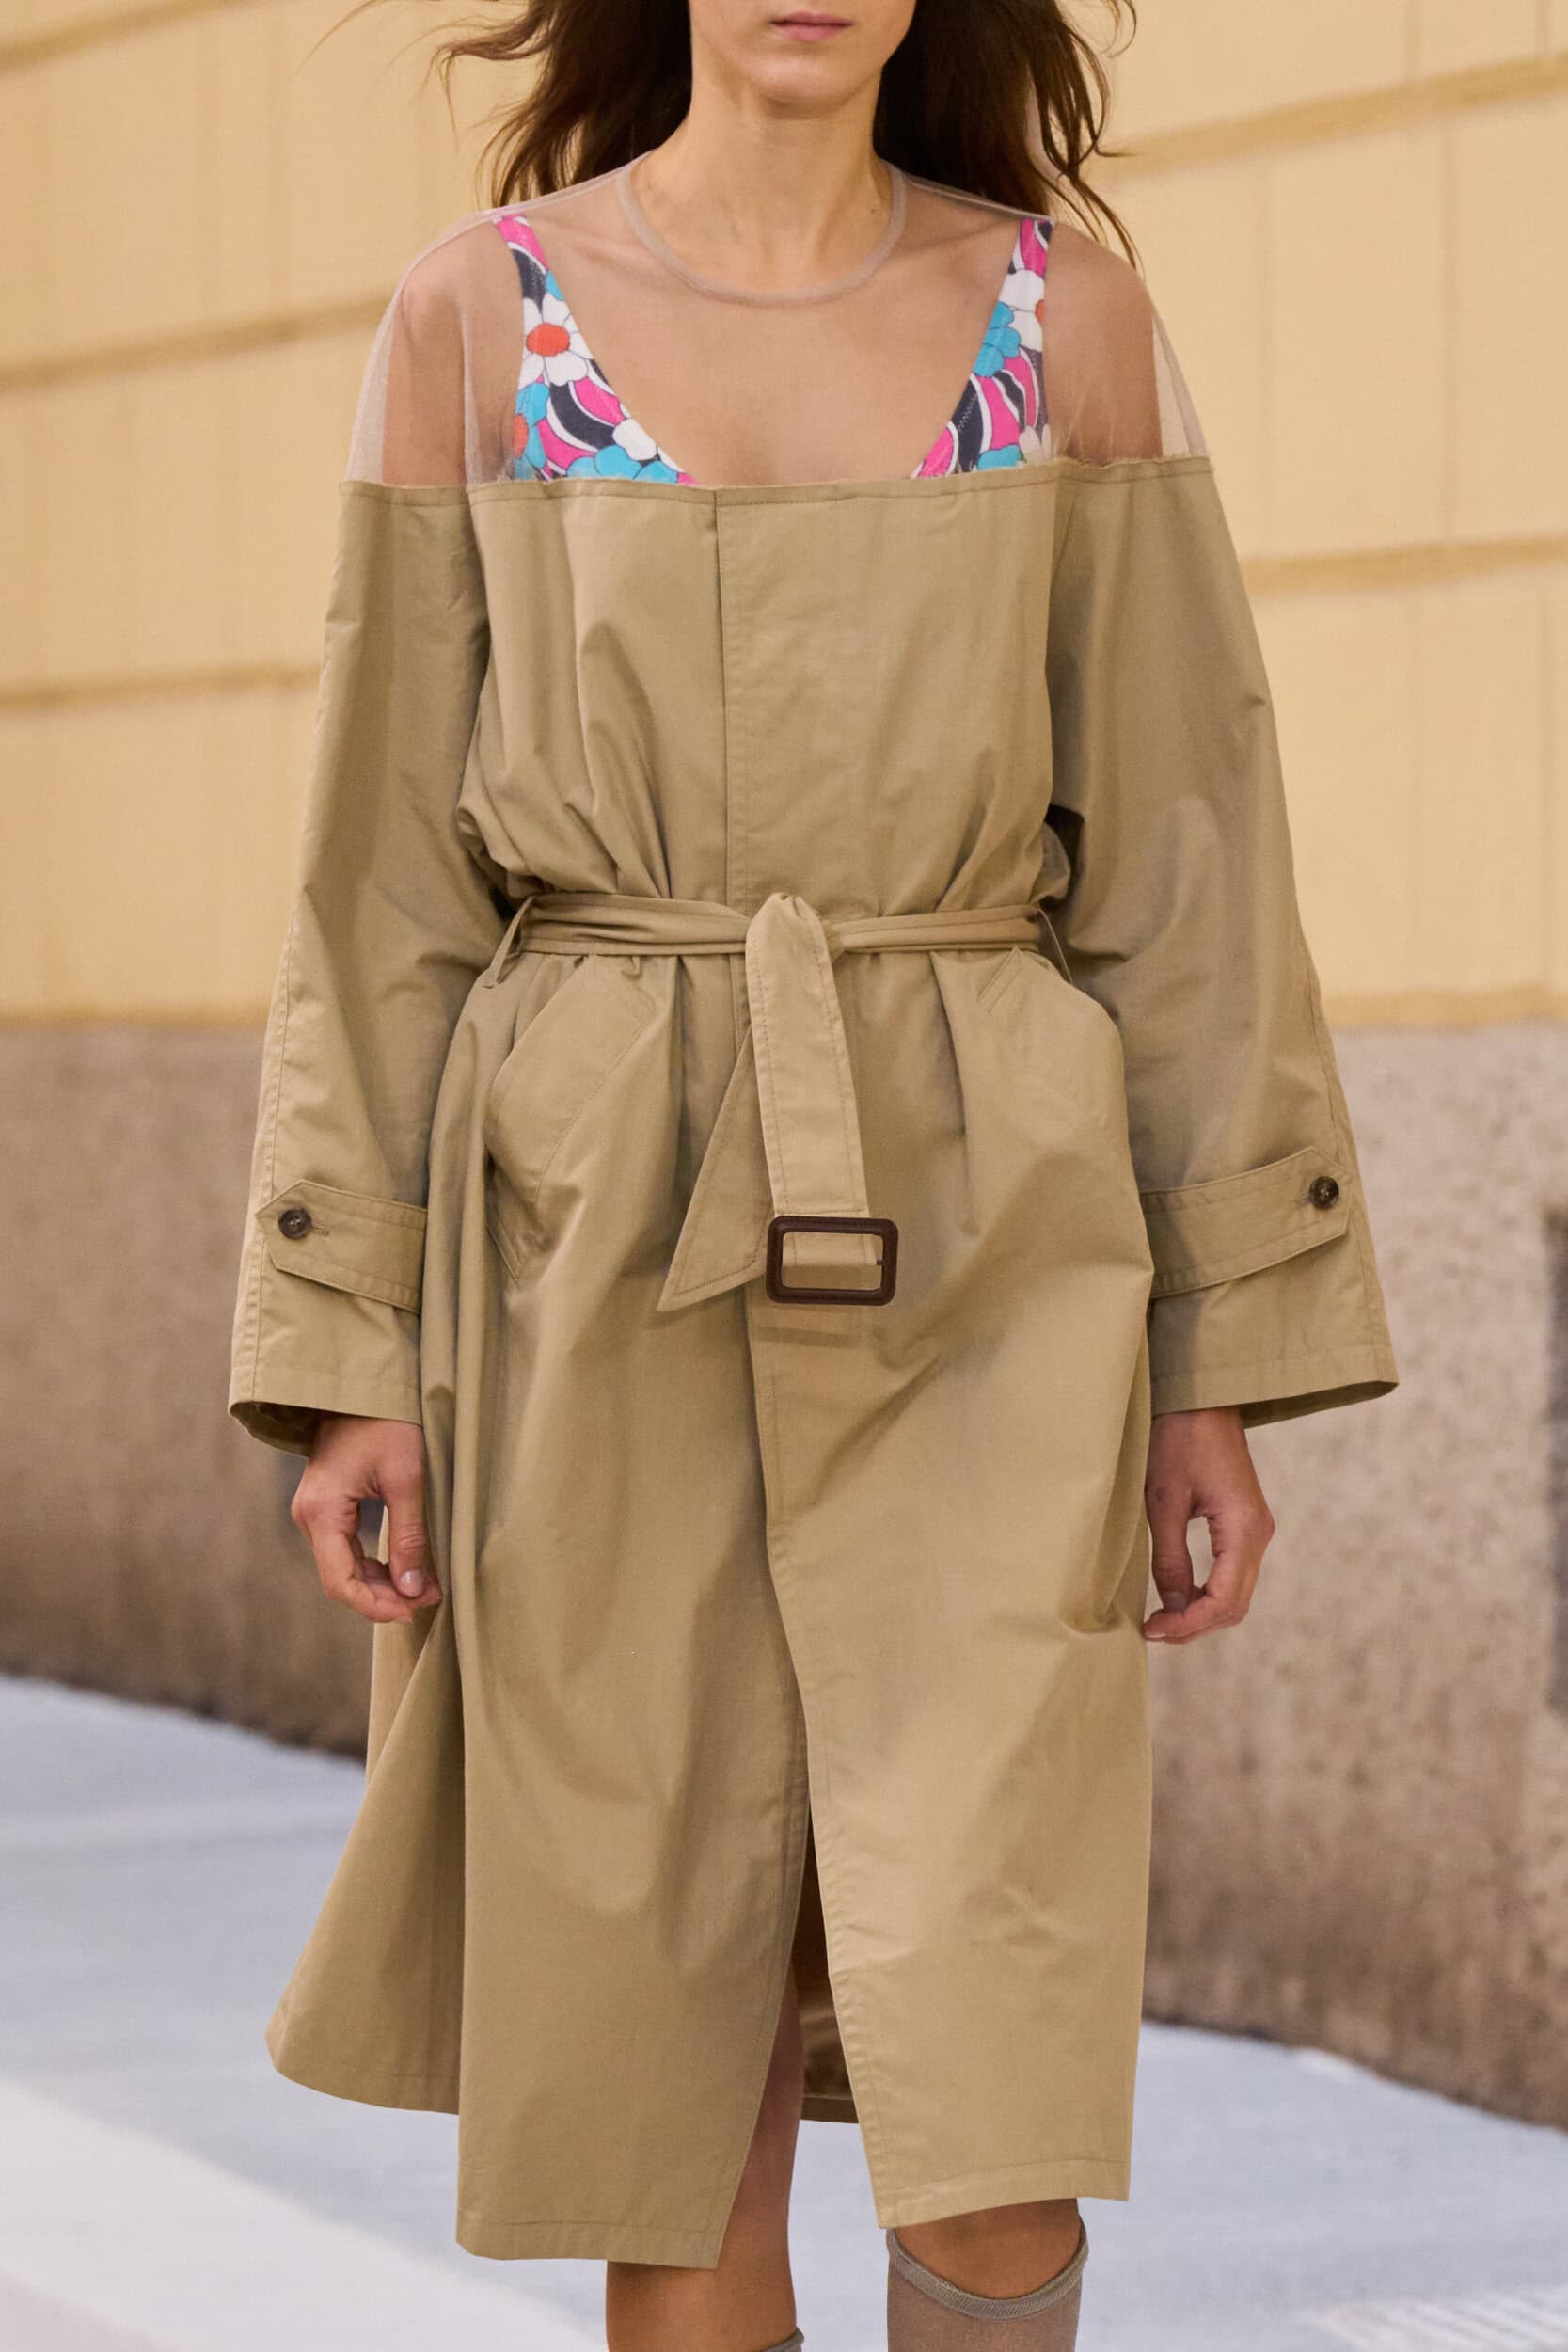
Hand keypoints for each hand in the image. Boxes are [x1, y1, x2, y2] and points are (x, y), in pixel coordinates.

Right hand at [289, 1415, 440, 1623]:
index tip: (414, 1610)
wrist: (362, 1385)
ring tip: (423, 1587)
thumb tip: (412, 1589)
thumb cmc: (386, 1422)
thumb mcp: (406, 1478)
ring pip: (343, 1568)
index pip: (342, 1583)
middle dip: (383, 1598)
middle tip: (427, 1599)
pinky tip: (403, 1568)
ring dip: (380, 1583)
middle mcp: (308, 1517)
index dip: (377, 1606)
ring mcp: (314, 1512)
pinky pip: (346, 1550)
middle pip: (341, 1580)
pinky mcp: (326, 1507)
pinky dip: (373, 1565)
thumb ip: (409, 1537)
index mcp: (322, 1512)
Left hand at [1141, 1407, 1273, 1643]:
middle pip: (1234, 1605)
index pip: (1223, 1601)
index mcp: (1244, 1530)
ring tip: (1161, 1619)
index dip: (1188, 1624)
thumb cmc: (1179, 1440)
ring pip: (1235, 1593)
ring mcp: (1255, 1529)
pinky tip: (1178, 1595)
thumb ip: (1170, 1559)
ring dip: (1201, 1612)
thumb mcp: (1163, 1501)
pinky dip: (1207, 1593)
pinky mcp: (1245, 1523)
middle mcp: (1259, 1534)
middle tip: (1153, 1631)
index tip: (1152, 1629)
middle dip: (1195, 1626)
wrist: (1201, 1398)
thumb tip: (1171, 1607)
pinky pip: (1232, 1573)